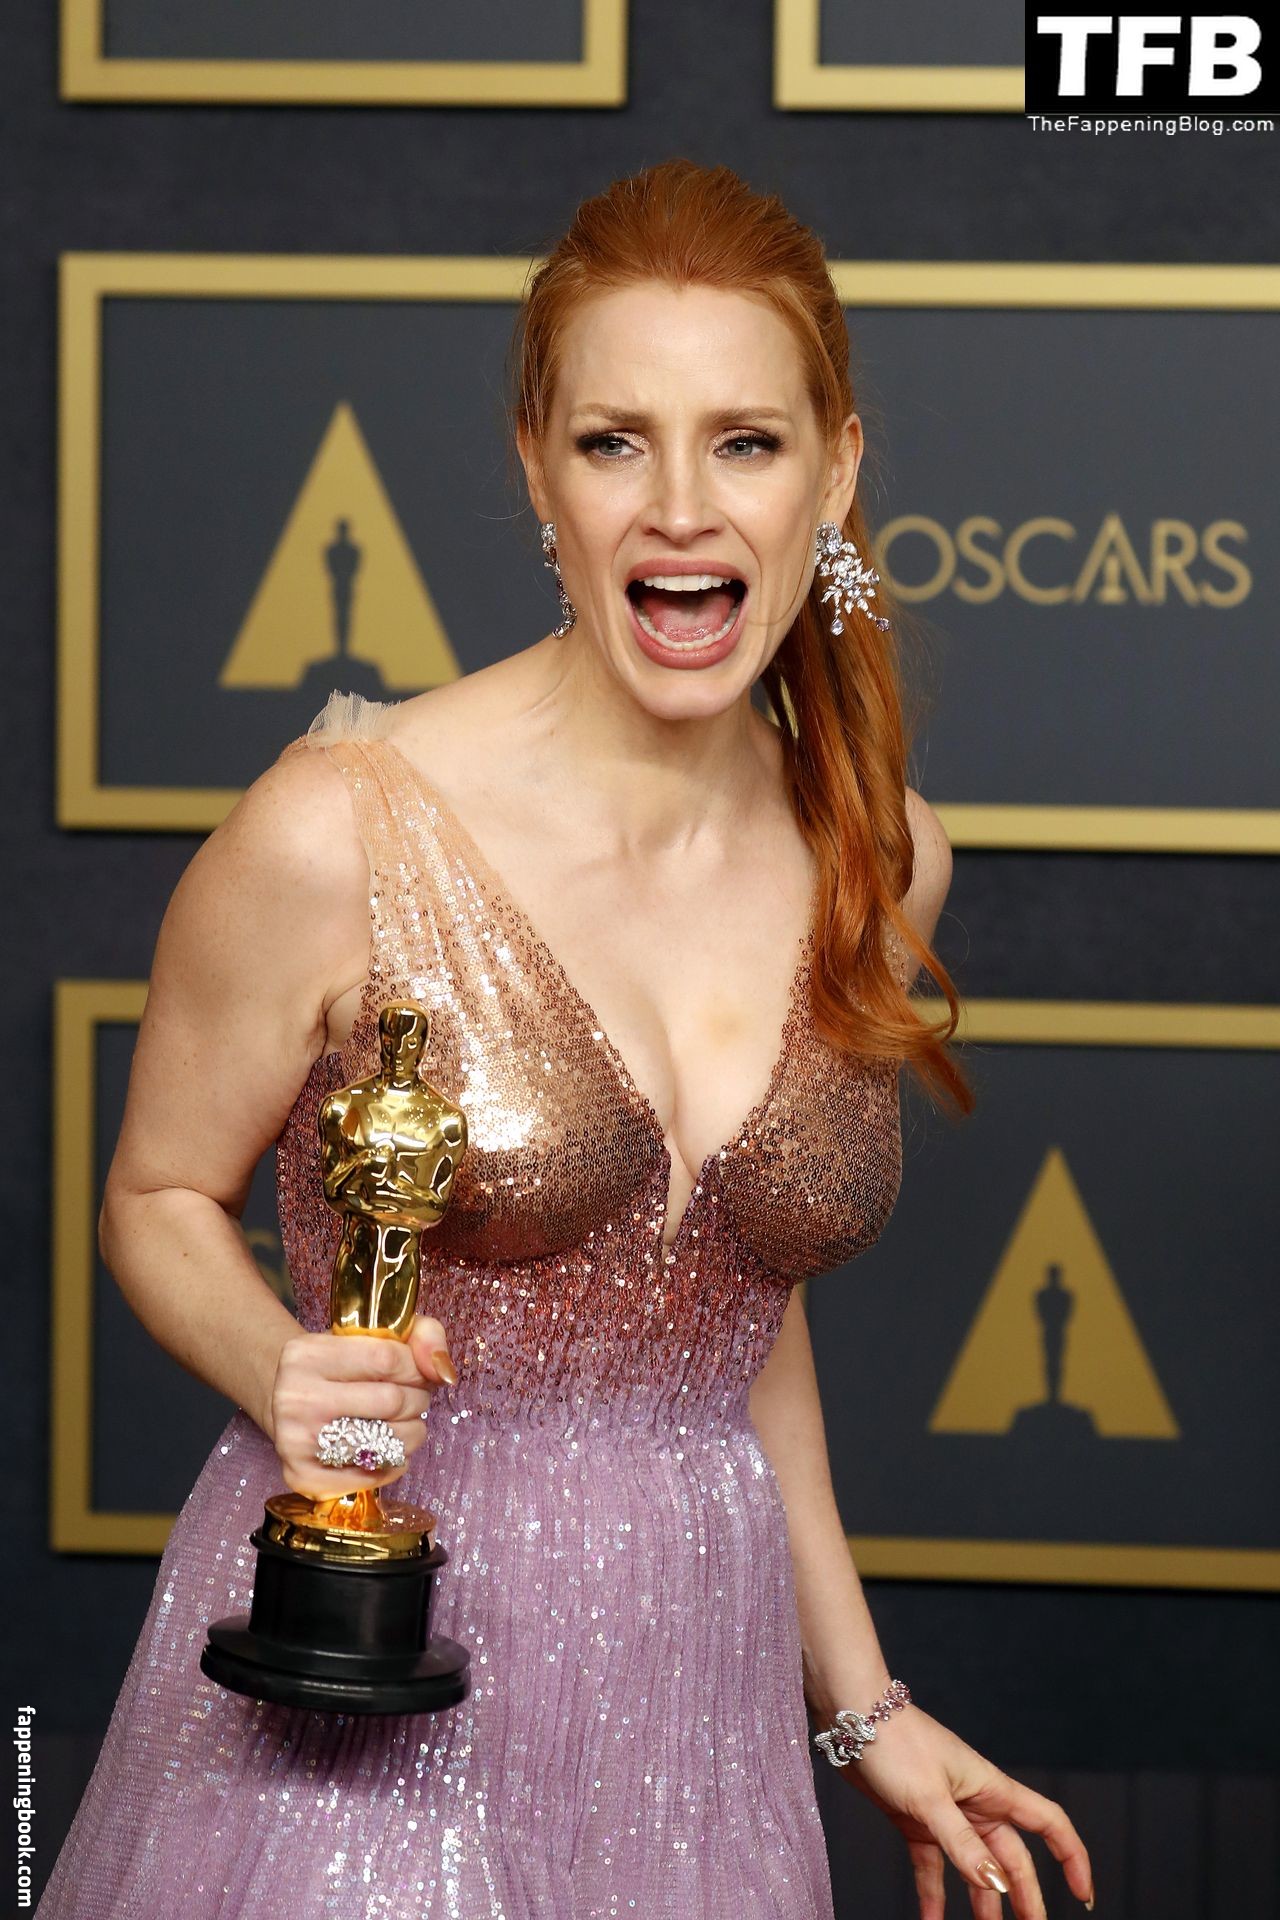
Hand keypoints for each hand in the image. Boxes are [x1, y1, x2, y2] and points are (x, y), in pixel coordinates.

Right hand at [266, 1312, 455, 1501]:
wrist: (291, 1404)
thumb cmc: (342, 1366)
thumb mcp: (376, 1333)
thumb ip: (423, 1335)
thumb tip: (444, 1372)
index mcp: (306, 1353)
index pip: (386, 1359)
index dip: (416, 1368)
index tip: (418, 1372)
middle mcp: (294, 1398)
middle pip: (391, 1401)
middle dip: (417, 1401)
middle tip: (413, 1399)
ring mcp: (295, 1442)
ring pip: (387, 1442)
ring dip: (412, 1433)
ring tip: (403, 1423)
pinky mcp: (302, 1477)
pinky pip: (374, 1476)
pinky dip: (393, 1464)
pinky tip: (385, 1449)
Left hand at [840, 1701, 1094, 1917]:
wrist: (850, 1716)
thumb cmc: (895, 1743)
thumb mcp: (930, 1799)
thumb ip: (962, 1844)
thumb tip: (997, 1886)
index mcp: (990, 1789)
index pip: (1048, 1823)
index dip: (1071, 1856)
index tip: (1083, 1895)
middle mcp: (974, 1803)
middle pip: (1012, 1858)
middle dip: (1025, 1897)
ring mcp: (945, 1813)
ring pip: (975, 1867)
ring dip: (983, 1904)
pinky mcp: (915, 1820)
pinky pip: (932, 1867)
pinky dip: (933, 1896)